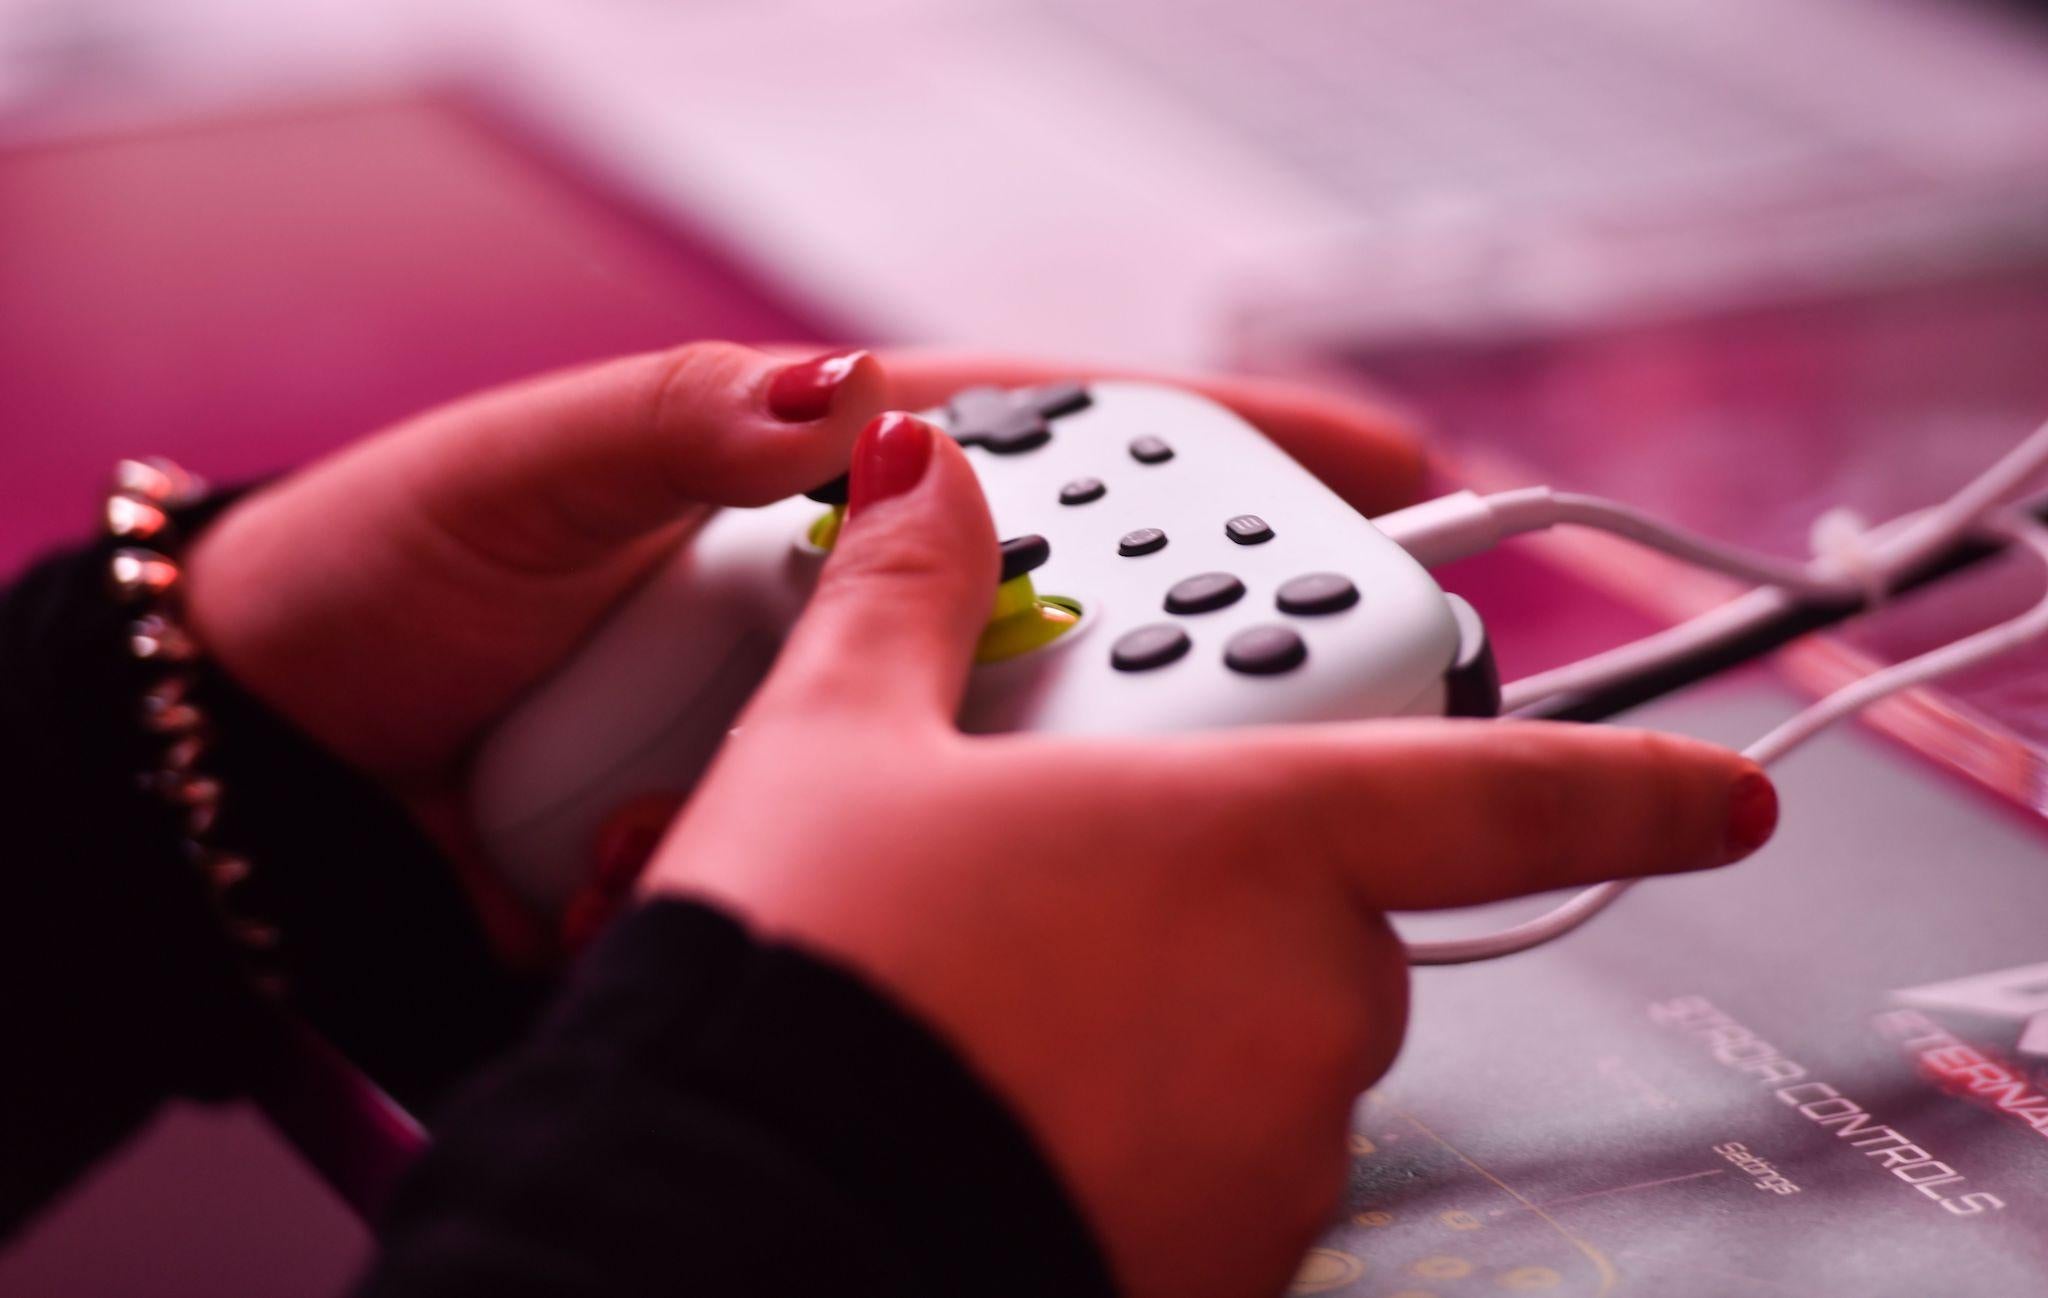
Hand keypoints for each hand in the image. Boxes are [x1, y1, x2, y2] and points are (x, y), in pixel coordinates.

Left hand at [181, 342, 1424, 952]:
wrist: (288, 775)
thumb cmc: (401, 573)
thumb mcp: (532, 469)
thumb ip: (687, 427)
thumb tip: (857, 406)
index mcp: (822, 471)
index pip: (1067, 435)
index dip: (1240, 444)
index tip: (1389, 471)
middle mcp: (856, 597)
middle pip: (1093, 599)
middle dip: (1212, 640)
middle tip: (1322, 689)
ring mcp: (837, 725)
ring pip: (1020, 749)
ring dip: (1080, 783)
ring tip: (1133, 824)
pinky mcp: (799, 837)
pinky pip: (910, 854)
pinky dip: (941, 873)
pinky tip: (954, 895)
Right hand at [645, 412, 1775, 1297]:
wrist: (735, 1208)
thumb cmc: (809, 973)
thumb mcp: (833, 750)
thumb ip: (906, 596)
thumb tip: (919, 473)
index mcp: (1250, 835)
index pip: (1499, 791)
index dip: (1633, 782)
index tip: (1731, 795)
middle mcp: (1303, 994)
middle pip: (1333, 919)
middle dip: (1226, 891)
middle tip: (1068, 880)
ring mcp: (1274, 1143)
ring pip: (1271, 1050)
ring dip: (1178, 1017)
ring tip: (1008, 1006)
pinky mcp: (1224, 1257)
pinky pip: (1222, 1164)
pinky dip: (1151, 1128)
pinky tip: (1022, 1104)